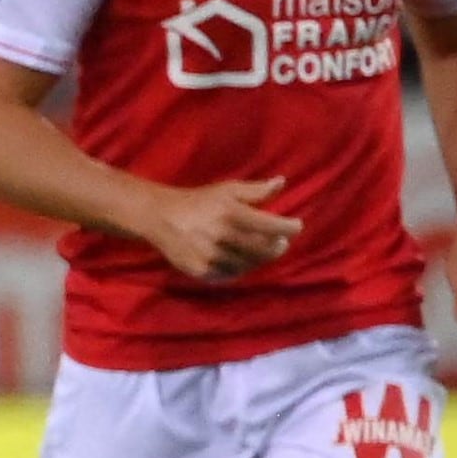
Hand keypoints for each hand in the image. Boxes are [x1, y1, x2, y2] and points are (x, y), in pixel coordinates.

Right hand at [140, 173, 298, 281]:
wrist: (160, 217)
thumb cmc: (199, 201)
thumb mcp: (227, 189)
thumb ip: (255, 190)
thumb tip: (282, 182)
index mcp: (231, 213)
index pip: (271, 225)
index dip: (289, 227)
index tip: (297, 226)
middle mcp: (222, 236)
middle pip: (263, 250)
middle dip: (277, 247)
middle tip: (281, 243)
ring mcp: (210, 256)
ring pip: (248, 265)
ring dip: (259, 259)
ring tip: (262, 252)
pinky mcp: (200, 270)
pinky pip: (229, 275)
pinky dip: (240, 270)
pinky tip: (242, 261)